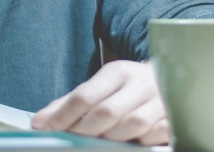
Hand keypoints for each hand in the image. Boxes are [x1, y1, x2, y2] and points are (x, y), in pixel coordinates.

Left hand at [31, 60, 167, 144]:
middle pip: (106, 113)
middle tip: (70, 140)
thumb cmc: (127, 88)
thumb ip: (68, 104)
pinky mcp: (174, 118)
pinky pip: (154, 135)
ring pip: (131, 125)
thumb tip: (39, 122)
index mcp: (117, 72)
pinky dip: (139, 141)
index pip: (84, 96)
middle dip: (84, 130)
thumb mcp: (98, 88)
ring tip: (98, 141)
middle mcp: (139, 84)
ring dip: (111, 138)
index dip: (63, 117)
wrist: (172, 79)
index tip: (47, 129)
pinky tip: (130, 142)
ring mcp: (160, 101)